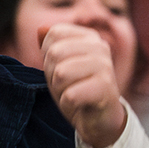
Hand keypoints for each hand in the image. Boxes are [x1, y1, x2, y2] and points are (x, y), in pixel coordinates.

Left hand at [40, 23, 127, 147]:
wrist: (100, 118)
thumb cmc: (78, 88)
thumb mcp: (60, 65)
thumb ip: (51, 45)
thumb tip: (42, 29)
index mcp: (90, 37)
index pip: (54, 33)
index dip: (48, 55)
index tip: (62, 68)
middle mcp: (100, 47)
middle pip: (55, 53)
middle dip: (52, 74)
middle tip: (67, 85)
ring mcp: (105, 66)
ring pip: (61, 73)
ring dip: (60, 90)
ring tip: (73, 93)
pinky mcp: (106, 88)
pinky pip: (70, 95)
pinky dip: (68, 104)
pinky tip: (79, 105)